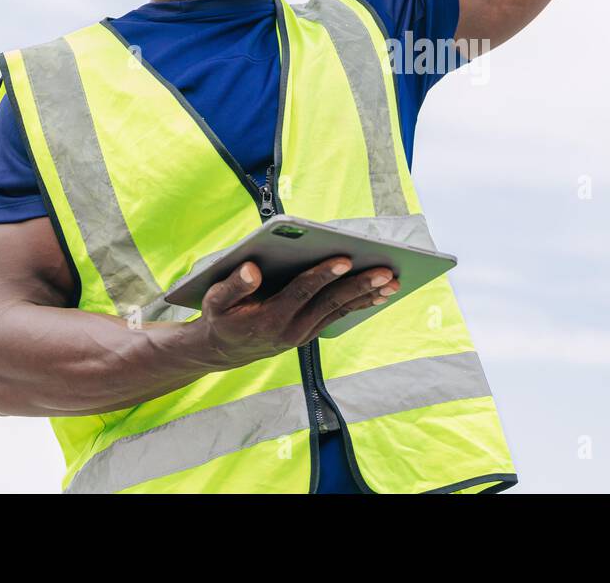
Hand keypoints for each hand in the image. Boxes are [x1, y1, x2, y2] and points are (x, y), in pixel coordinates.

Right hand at [197, 256, 398, 368]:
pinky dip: (360, 302)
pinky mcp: (310, 332)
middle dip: (359, 285)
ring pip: (340, 310)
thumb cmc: (221, 317)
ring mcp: (303, 333)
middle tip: (385, 271)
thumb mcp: (216, 300)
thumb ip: (234, 285)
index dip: (322, 275)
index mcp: (269, 318)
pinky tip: (380, 292)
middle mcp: (291, 329)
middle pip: (330, 302)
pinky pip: (339, 315)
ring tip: (393, 281)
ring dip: (367, 295)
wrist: (223, 351)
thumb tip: (252, 268)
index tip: (344, 258)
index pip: (301, 292)